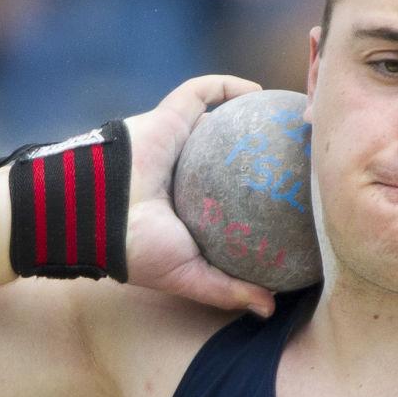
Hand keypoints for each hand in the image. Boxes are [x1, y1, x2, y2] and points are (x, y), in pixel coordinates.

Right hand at [123, 75, 277, 316]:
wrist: (98, 213)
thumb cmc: (139, 248)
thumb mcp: (190, 277)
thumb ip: (228, 290)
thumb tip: (270, 309)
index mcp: (193, 207)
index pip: (235, 197)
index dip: (264, 194)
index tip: (297, 195)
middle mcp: (188, 173)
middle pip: (233, 155)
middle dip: (264, 150)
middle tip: (299, 153)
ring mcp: (178, 143)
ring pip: (220, 119)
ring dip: (252, 113)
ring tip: (289, 116)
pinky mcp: (167, 117)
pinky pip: (201, 93)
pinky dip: (227, 87)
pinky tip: (260, 94)